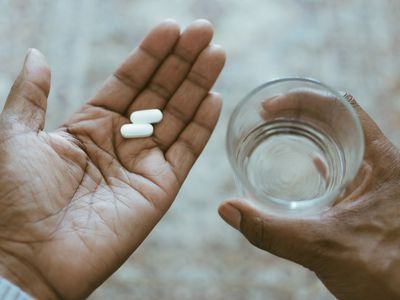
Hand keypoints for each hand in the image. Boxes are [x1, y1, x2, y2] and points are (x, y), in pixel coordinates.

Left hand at [0, 19, 224, 298]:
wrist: (27, 258)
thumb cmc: (13, 198)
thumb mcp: (14, 135)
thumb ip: (31, 94)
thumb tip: (36, 53)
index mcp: (90, 125)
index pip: (128, 81)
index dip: (149, 54)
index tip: (170, 27)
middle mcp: (121, 141)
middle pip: (159, 93)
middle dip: (181, 61)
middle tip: (203, 30)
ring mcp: (143, 164)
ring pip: (177, 117)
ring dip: (197, 84)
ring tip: (216, 53)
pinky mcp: (160, 188)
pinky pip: (186, 151)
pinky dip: (202, 125)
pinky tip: (215, 97)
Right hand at [219, 93, 399, 299]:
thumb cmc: (385, 273)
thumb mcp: (322, 247)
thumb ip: (270, 230)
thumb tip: (227, 209)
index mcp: (381, 160)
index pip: (340, 106)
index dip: (302, 98)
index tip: (269, 108)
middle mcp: (380, 163)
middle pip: (336, 118)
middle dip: (297, 112)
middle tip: (264, 116)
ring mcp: (374, 180)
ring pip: (337, 140)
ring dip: (306, 133)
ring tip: (275, 132)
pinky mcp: (367, 196)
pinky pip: (342, 165)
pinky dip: (319, 158)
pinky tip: (305, 164)